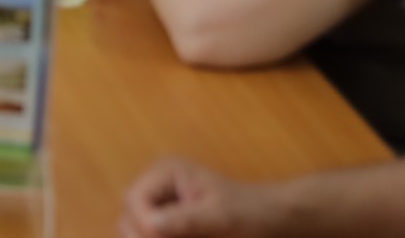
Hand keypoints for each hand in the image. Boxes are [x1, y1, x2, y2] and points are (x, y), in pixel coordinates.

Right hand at [120, 157, 285, 237]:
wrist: (276, 222)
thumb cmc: (252, 213)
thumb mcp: (220, 217)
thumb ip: (185, 220)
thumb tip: (150, 226)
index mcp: (166, 173)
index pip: (135, 199)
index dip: (143, 224)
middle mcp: (158, 188)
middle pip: (129, 217)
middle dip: (142, 237)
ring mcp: (162, 208)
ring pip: (136, 232)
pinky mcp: (170, 227)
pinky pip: (152, 237)